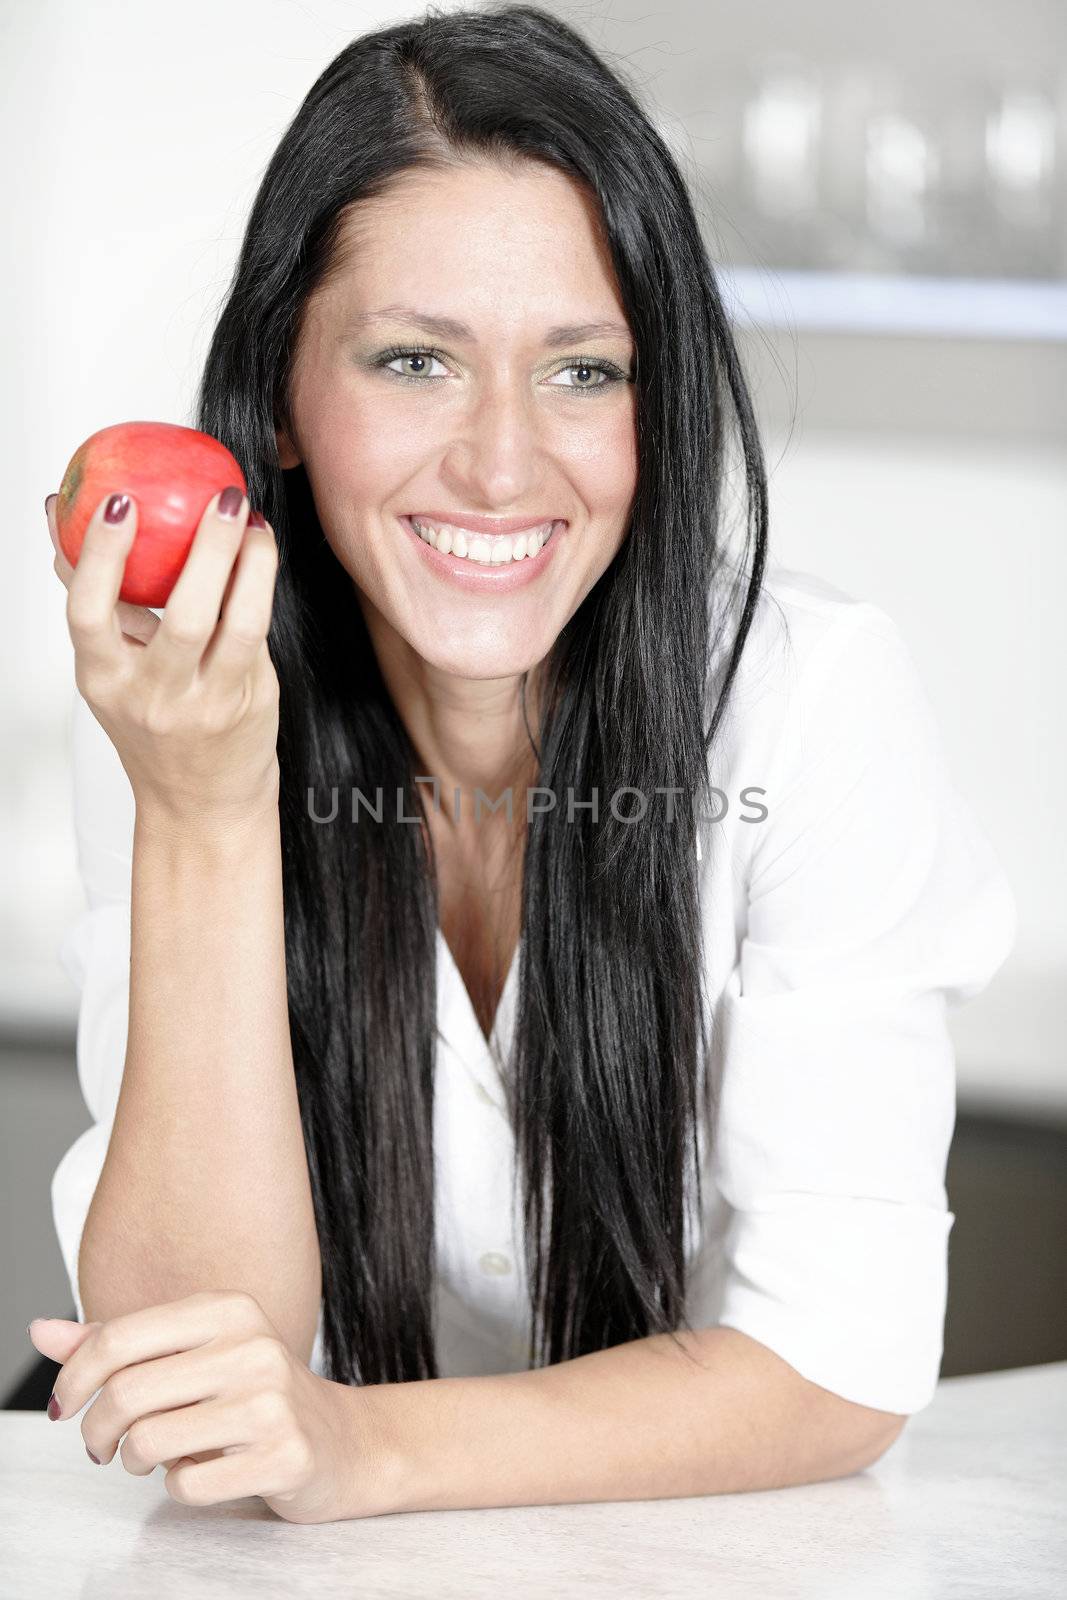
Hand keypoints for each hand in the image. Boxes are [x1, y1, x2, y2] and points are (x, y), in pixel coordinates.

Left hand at [27, 1291, 400, 1523]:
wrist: (342, 1439)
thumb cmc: (252, 1395)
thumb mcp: (191, 1354)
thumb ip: (118, 1344)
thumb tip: (41, 1330)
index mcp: (227, 1308)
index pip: (118, 1337)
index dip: (74, 1379)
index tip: (68, 1408)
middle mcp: (252, 1345)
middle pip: (126, 1393)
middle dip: (97, 1432)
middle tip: (103, 1447)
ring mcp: (273, 1401)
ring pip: (149, 1442)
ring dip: (136, 1462)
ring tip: (154, 1458)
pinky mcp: (285, 1455)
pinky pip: (188, 1484)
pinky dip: (181, 1487)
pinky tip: (205, 1471)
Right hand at [46, 488, 281, 834]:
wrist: (201, 804)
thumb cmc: (156, 727)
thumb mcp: (112, 670)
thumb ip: (101, 605)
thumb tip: (63, 519)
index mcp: (102, 679)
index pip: (88, 613)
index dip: (101, 555)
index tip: (119, 504)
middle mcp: (150, 696)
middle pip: (177, 615)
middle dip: (203, 548)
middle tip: (219, 498)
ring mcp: (202, 703)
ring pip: (230, 622)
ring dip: (246, 561)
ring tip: (250, 519)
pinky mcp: (244, 703)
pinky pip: (255, 633)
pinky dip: (261, 585)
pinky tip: (262, 553)